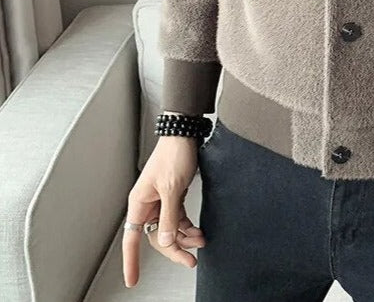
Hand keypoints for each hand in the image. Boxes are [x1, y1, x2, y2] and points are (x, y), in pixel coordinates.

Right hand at [122, 135, 204, 287]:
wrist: (185, 136)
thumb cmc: (174, 154)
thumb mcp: (172, 189)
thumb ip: (169, 217)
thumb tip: (165, 241)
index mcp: (139, 203)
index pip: (131, 239)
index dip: (131, 261)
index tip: (132, 279)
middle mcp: (147, 204)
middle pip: (156, 237)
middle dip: (173, 249)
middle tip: (189, 260)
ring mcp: (160, 201)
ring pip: (169, 229)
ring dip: (185, 237)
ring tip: (200, 241)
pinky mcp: (172, 196)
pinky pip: (177, 219)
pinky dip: (188, 226)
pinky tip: (197, 231)